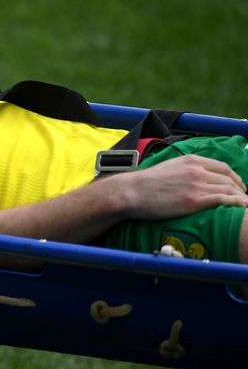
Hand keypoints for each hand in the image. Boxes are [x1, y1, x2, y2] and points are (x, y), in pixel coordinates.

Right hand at [120, 154, 247, 219]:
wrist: (131, 192)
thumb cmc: (145, 183)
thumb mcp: (168, 167)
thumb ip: (184, 169)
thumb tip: (192, 177)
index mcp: (191, 160)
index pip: (223, 167)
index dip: (235, 178)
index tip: (238, 187)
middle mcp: (197, 170)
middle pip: (229, 179)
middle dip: (240, 190)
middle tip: (243, 199)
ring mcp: (196, 185)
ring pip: (230, 190)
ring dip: (241, 198)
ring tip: (244, 206)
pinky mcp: (194, 201)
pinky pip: (223, 201)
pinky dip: (236, 204)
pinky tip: (241, 209)